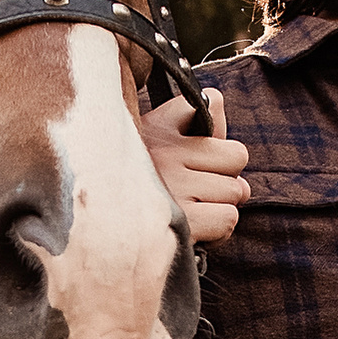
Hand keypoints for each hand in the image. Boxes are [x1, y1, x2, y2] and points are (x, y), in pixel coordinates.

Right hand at [142, 86, 249, 242]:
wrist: (100, 236)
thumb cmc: (131, 194)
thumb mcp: (149, 146)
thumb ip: (190, 122)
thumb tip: (217, 103)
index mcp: (157, 128)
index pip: (212, 102)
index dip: (214, 134)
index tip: (194, 155)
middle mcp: (165, 153)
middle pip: (237, 156)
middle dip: (226, 179)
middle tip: (199, 192)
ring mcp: (174, 186)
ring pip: (235, 191)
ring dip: (221, 208)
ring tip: (193, 213)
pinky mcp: (182, 221)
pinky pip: (228, 218)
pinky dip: (219, 231)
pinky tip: (197, 231)